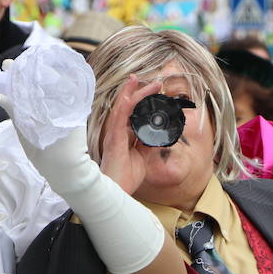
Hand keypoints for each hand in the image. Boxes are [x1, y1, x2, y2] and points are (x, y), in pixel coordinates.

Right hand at [98, 75, 162, 195]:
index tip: (155, 92)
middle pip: (126, 107)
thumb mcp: (142, 158)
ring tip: (139, 81)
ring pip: (121, 108)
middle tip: (154, 83)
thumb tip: (159, 136)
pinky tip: (129, 97)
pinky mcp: (113, 140)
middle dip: (138, 92)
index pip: (131, 114)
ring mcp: (113, 135)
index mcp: (122, 136)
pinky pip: (118, 119)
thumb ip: (148, 146)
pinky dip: (124, 106)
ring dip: (131, 93)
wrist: (115, 192)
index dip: (141, 102)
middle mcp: (116, 133)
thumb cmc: (125, 178)